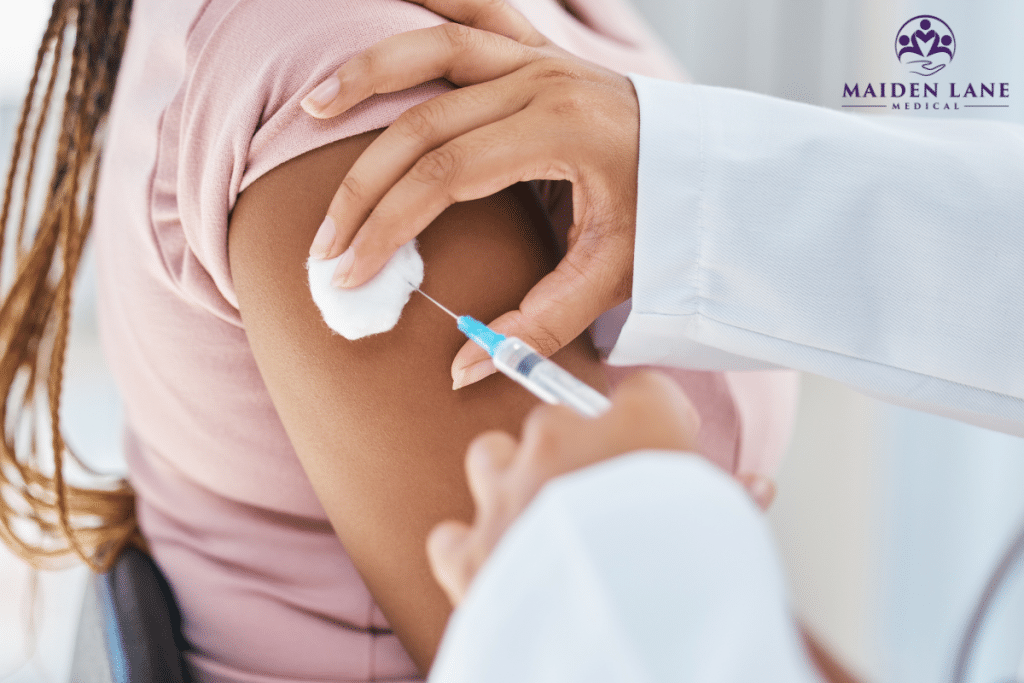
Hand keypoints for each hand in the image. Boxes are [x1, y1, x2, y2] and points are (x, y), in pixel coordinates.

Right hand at [301, 0, 640, 387]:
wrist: (711, 165)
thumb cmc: (668, 219)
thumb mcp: (613, 278)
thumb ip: (541, 325)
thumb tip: (461, 369)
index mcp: (561, 134)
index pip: (446, 177)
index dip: (387, 226)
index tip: (350, 273)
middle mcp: (545, 83)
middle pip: (424, 125)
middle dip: (362, 188)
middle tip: (323, 246)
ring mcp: (542, 58)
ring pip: (436, 48)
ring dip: (367, 75)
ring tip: (310, 107)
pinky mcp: (541, 52)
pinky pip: (476, 11)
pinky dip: (427, 7)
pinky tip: (383, 7)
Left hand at [424, 371, 775, 605]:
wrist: (627, 630)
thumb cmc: (690, 570)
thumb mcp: (728, 526)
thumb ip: (734, 498)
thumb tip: (757, 486)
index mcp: (635, 425)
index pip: (645, 392)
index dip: (658, 419)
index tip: (663, 449)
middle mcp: (562, 442)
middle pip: (560, 419)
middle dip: (578, 450)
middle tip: (604, 497)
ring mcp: (509, 493)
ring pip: (492, 456)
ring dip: (510, 479)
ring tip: (539, 517)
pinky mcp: (473, 551)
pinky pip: (454, 535)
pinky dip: (469, 548)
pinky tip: (497, 568)